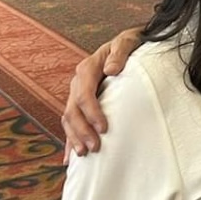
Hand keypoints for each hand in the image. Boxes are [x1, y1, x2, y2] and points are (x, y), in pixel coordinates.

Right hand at [62, 27, 142, 161]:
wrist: (129, 43)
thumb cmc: (131, 43)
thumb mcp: (127, 41)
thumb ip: (120, 53)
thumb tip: (111, 70)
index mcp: (88, 68)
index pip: (84, 94)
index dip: (92, 113)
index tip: (104, 128)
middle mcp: (79, 82)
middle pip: (73, 110)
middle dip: (82, 130)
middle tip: (95, 148)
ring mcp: (78, 93)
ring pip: (69, 118)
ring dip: (74, 137)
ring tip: (84, 154)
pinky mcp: (82, 103)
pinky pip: (72, 123)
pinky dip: (70, 139)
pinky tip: (70, 158)